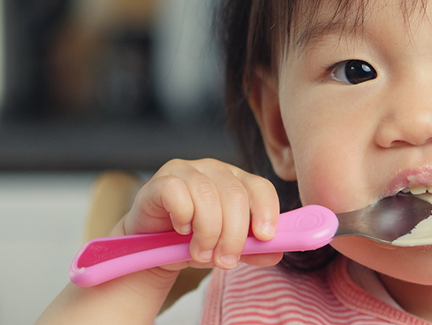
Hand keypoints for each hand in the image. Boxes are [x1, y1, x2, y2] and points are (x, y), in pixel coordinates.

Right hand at [117, 158, 283, 270]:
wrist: (154, 249)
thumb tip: (276, 252)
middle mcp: (215, 170)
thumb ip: (253, 250)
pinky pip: (177, 193)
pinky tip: (181, 230)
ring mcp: (187, 171)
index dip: (267, 211)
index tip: (265, 237)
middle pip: (235, 196)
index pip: (261, 187)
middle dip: (233, 234)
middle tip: (225, 261)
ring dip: (208, 232)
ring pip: (208, 196)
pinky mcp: (160, 181)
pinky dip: (183, 216)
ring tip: (201, 253)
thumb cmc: (196, 241)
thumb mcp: (228, 248)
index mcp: (238, 181)